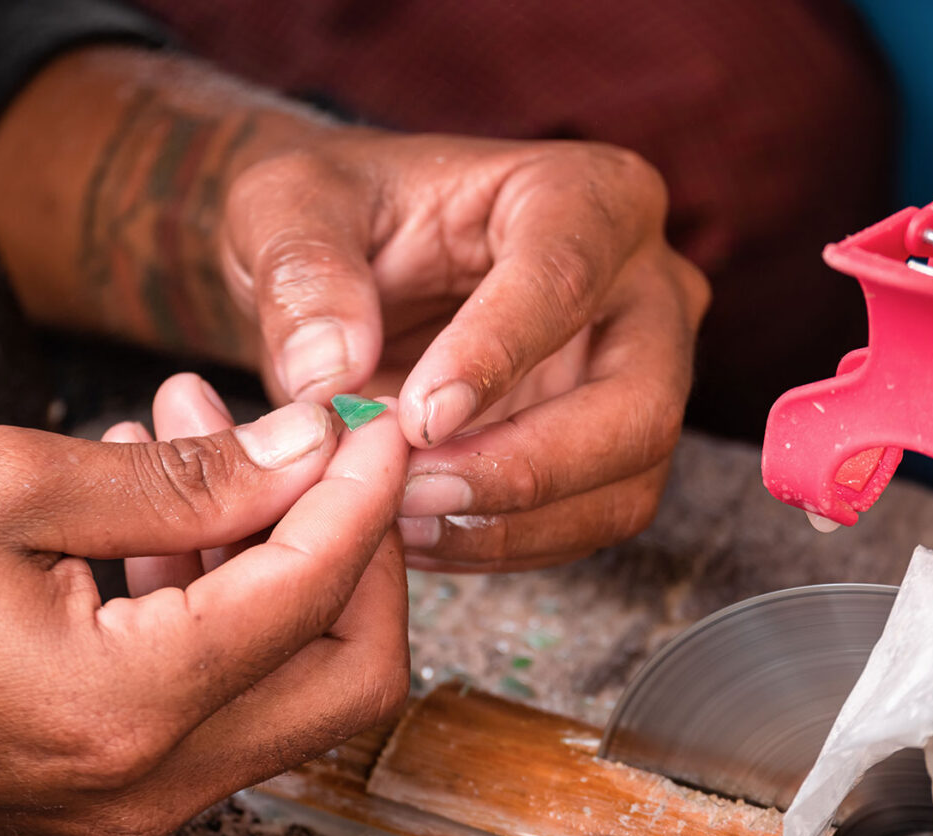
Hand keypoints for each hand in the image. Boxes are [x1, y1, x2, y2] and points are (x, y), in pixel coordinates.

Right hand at [0, 397, 408, 835]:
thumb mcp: (9, 484)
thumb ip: (184, 479)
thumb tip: (306, 451)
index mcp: (124, 708)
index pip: (310, 595)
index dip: (360, 495)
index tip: (373, 421)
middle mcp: (146, 784)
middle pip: (345, 675)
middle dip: (355, 549)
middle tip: (320, 448)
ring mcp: (132, 803)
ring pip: (288, 684)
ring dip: (275, 556)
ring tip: (201, 440)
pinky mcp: (113, 788)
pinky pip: (221, 697)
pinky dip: (221, 602)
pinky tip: (163, 514)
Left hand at [222, 136, 709, 570]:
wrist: (359, 263)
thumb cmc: (341, 215)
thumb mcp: (291, 206)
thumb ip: (302, 272)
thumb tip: (329, 374)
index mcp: (584, 195)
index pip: (564, 279)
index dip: (494, 358)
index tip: (415, 419)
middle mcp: (641, 288)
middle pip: (635, 402)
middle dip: (522, 467)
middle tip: (409, 493)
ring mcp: (636, 375)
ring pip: (623, 481)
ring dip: (510, 523)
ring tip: (397, 521)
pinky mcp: (608, 445)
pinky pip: (587, 521)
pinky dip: (504, 543)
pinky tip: (418, 533)